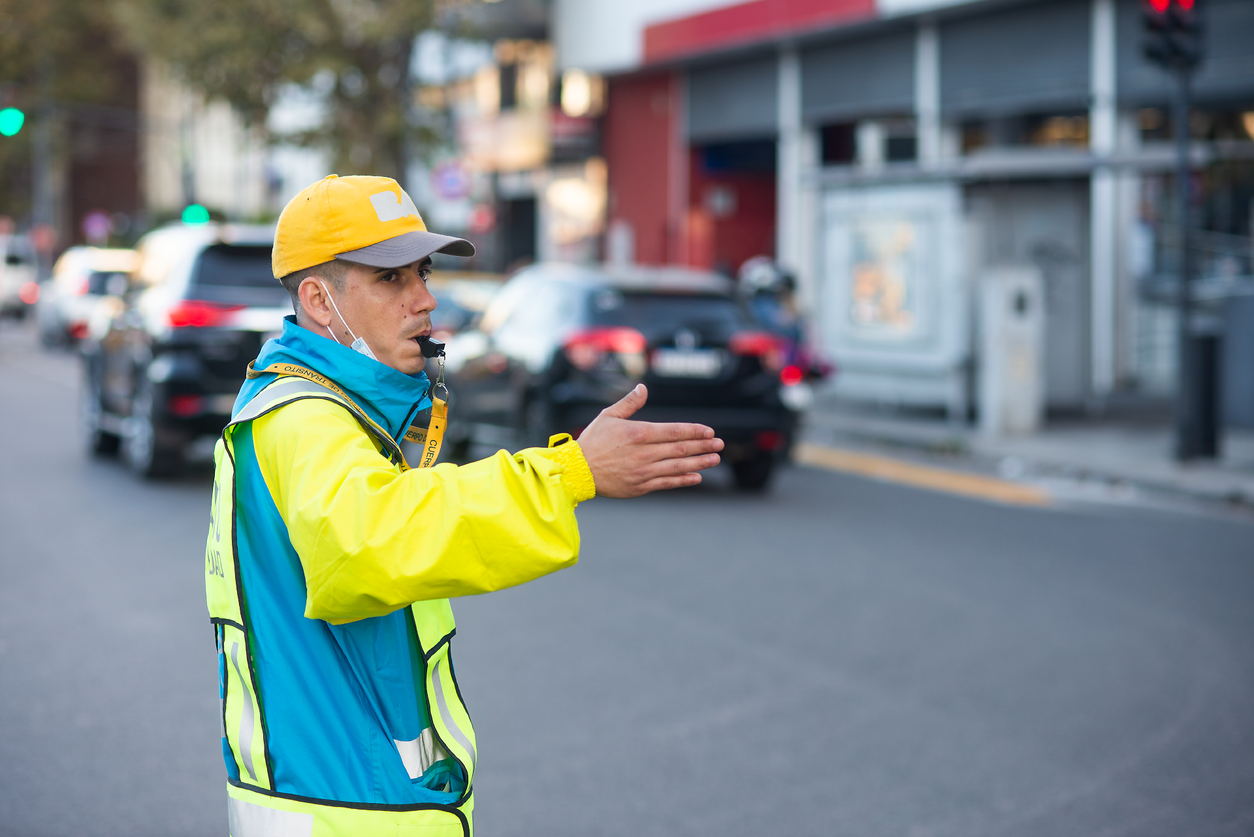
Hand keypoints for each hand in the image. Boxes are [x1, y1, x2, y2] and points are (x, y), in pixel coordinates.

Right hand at [577, 384, 722, 497]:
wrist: (577, 471)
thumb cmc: (592, 441)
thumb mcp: (608, 416)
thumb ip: (629, 403)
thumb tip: (643, 388)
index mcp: (639, 433)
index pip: (674, 431)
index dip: (694, 431)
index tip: (709, 431)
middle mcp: (644, 453)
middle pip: (680, 448)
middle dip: (703, 446)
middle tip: (720, 444)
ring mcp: (644, 471)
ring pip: (678, 466)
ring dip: (699, 462)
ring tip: (715, 459)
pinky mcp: (640, 486)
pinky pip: (667, 483)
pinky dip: (683, 480)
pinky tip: (697, 477)